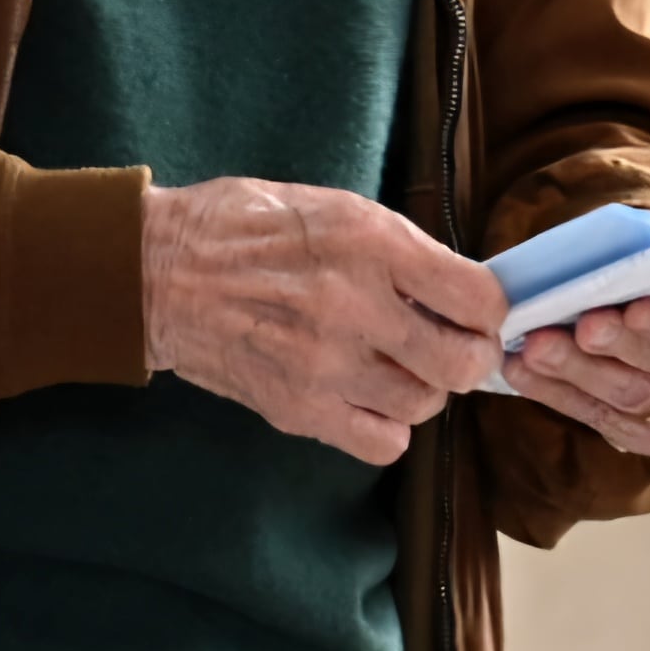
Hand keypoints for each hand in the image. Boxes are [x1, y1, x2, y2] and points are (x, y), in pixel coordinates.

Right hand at [142, 179, 503, 465]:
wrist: (159, 272)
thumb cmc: (244, 226)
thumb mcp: (331, 206)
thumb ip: (399, 247)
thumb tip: (459, 288)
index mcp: (369, 243)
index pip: (476, 296)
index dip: (491, 308)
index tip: (480, 311)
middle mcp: (356, 306)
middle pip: (460, 363)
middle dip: (469, 357)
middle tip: (452, 345)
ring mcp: (327, 365)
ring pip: (424, 405)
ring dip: (423, 389)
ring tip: (397, 366)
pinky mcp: (300, 410)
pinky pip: (384, 443)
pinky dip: (388, 427)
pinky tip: (368, 398)